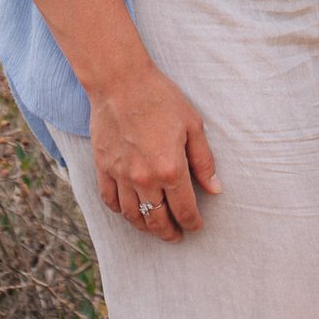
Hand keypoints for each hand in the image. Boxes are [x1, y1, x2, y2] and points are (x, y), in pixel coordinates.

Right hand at [88, 63, 220, 240]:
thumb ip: (204, 161)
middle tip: (176, 236)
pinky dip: (121, 211)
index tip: (196, 226)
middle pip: (157, 220)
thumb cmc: (161, 99)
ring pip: (132, 216)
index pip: (184, 209)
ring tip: (155, 228)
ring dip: (145, 227)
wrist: (120, 82)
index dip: (192, 222)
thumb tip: (215, 189)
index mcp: (170, 169)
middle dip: (169, 232)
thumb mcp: (193, 125)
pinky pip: (110, 201)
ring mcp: (120, 175)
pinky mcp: (103, 168)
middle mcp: (144, 179)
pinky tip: (130, 211)